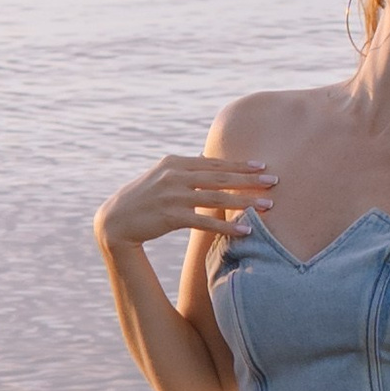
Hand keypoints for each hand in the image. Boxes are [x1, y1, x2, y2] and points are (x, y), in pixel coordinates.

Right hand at [95, 152, 277, 253]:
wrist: (115, 221)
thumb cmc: (142, 199)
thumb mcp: (162, 176)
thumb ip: (186, 170)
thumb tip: (208, 160)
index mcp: (175, 162)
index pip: (214, 163)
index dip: (240, 165)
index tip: (262, 167)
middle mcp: (174, 175)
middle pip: (220, 177)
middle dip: (249, 180)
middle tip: (274, 182)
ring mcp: (172, 195)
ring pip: (216, 198)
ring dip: (244, 202)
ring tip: (267, 207)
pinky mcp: (170, 216)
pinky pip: (205, 222)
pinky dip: (226, 226)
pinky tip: (244, 230)